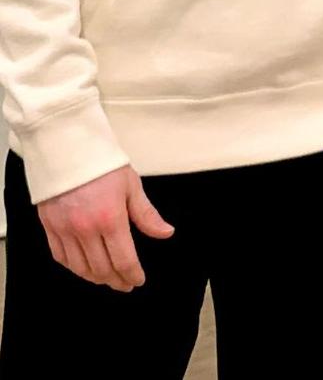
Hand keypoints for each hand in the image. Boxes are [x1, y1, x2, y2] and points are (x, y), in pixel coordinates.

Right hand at [36, 164, 174, 291]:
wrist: (67, 145)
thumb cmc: (102, 164)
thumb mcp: (131, 186)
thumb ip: (146, 215)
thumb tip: (166, 233)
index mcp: (110, 218)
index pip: (124, 260)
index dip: (133, 275)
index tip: (138, 280)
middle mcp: (85, 228)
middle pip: (102, 269)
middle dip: (117, 281)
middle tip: (125, 284)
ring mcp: (64, 228)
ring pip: (80, 268)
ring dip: (96, 278)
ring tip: (107, 279)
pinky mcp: (49, 225)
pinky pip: (59, 256)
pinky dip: (73, 267)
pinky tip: (83, 267)